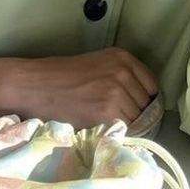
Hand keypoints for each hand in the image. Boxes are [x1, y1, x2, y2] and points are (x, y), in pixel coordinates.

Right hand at [10, 47, 157, 127]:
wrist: (37, 85)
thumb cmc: (64, 76)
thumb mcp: (99, 64)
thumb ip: (122, 75)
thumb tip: (144, 100)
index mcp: (123, 57)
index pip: (152, 85)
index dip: (145, 100)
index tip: (136, 107)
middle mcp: (123, 71)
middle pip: (146, 104)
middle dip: (136, 113)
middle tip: (115, 116)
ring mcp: (117, 90)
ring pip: (138, 119)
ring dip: (127, 124)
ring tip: (106, 120)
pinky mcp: (108, 111)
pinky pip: (125, 129)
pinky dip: (117, 132)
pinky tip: (101, 126)